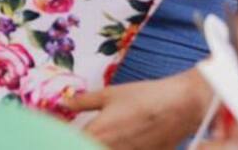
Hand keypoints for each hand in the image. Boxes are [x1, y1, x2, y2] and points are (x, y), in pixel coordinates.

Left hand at [65, 70, 209, 148]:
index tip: (59, 134)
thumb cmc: (143, 96)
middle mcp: (109, 149)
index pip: (71, 142)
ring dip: (100, 145)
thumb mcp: (110, 94)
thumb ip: (83, 101)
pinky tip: (122, 142)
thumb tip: (64, 101)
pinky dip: (119, 148)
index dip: (64, 138)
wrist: (179, 106)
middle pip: (87, 147)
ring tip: (107, 136)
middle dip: (79, 143)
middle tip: (79, 136)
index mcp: (97, 133)